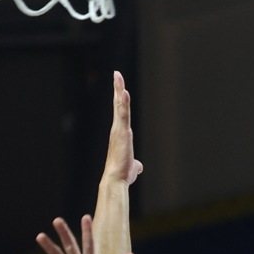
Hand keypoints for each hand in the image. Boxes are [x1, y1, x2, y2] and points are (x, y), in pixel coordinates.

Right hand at [103, 70, 142, 186]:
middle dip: (117, 88)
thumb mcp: (132, 166)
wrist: (116, 180)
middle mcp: (117, 130)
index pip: (120, 113)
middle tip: (116, 74)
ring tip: (118, 76)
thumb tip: (138, 167)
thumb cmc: (122, 174)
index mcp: (119, 134)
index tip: (120, 87)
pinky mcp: (122, 133)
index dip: (120, 100)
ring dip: (119, 90)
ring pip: (120, 106)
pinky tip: (124, 92)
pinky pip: (123, 114)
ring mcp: (118, 130)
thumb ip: (135, 164)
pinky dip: (123, 103)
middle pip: (118, 105)